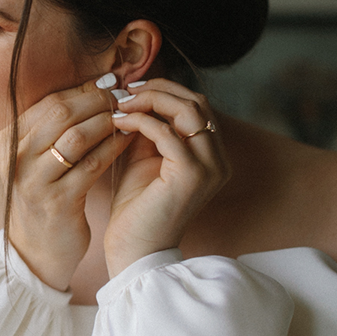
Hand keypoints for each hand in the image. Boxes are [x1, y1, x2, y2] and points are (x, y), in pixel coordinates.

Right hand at [0, 79, 133, 290]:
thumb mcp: (36, 158)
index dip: (84, 89)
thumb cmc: (44, 194)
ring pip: (78, 135)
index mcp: (5, 140)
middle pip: (61, 113)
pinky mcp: (57, 200)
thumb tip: (97, 84)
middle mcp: (14, 157)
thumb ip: (56, 125)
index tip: (111, 84)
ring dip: (109, 121)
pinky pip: (93, 163)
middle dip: (98, 100)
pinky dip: (114, 146)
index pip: (49, 102)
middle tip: (125, 97)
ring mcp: (33, 180)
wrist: (36, 247)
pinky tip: (129, 139)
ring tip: (131, 116)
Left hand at [105, 79, 230, 275]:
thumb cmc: (135, 205)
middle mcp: (219, 160)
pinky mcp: (192, 175)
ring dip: (150, 101)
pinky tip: (118, 122)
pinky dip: (141, 121)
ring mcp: (210, 168)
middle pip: (197, 102)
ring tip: (121, 104)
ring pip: (188, 111)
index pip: (197, 106)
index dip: (165, 90)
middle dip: (158, 90)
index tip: (131, 88)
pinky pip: (168, 133)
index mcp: (212, 155)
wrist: (134, 247)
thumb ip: (146, 127)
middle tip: (125, 91)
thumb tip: (135, 94)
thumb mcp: (142, 156)